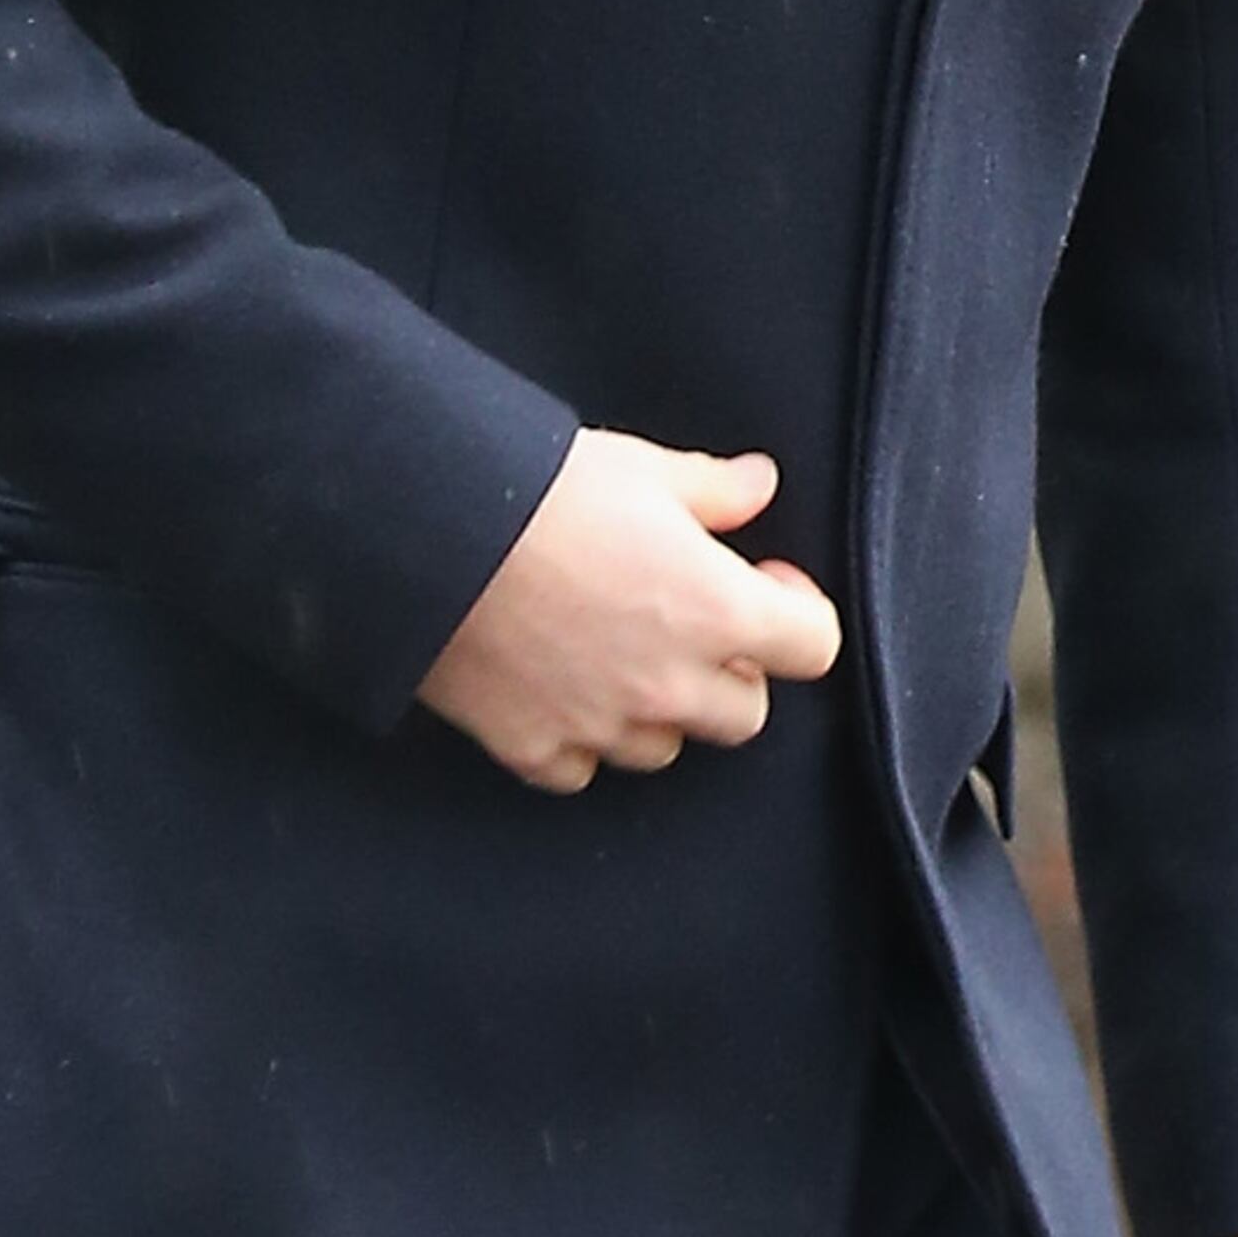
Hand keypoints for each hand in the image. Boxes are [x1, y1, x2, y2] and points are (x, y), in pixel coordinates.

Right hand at [417, 427, 842, 793]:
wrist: (424, 532)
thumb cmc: (535, 488)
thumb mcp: (639, 467)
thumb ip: (713, 489)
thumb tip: (757, 486)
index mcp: (715, 609)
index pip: (814, 646)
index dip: (797, 611)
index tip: (763, 582)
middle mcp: (669, 683)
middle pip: (745, 713)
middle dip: (731, 672)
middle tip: (692, 625)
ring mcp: (601, 725)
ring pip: (664, 748)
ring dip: (657, 710)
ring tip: (618, 654)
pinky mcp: (534, 747)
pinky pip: (581, 768)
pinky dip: (580, 739)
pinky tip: (560, 689)